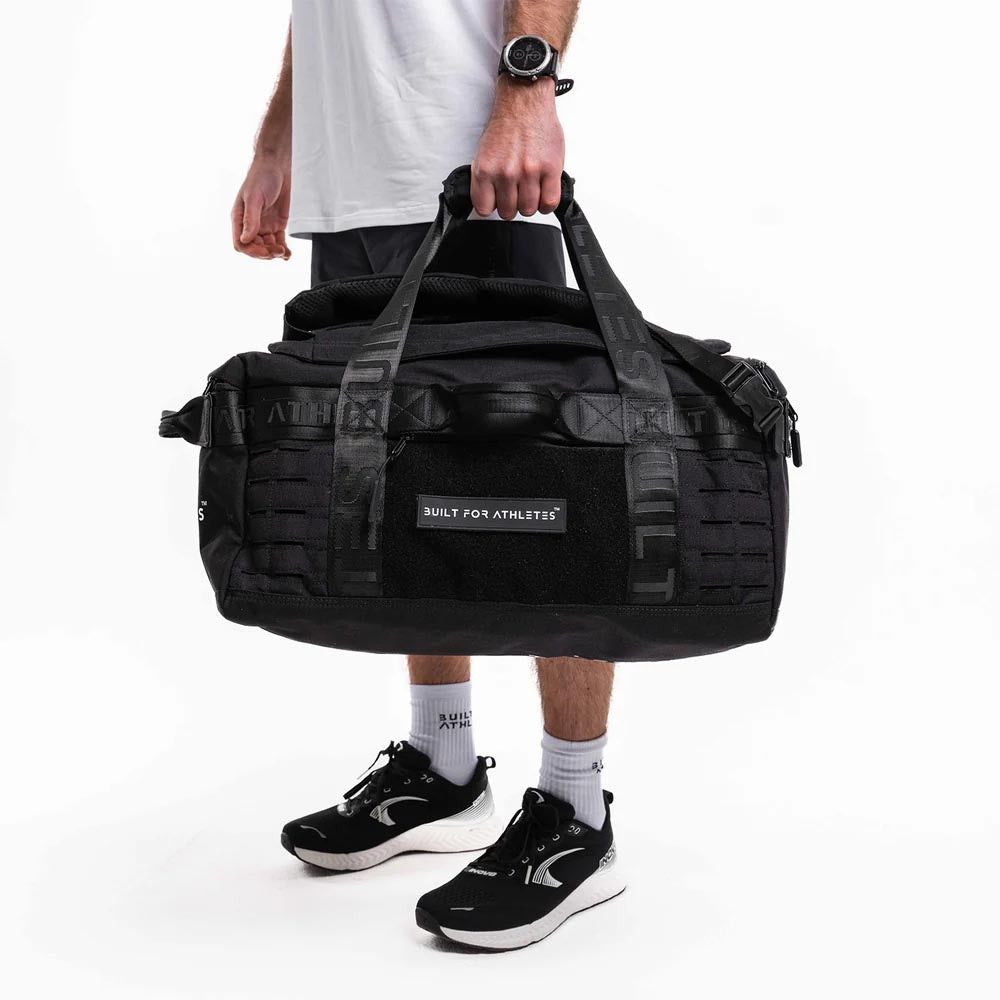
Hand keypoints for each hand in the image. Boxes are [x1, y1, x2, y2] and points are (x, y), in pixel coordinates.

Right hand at [231, 157, 290, 259]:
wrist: (278, 166)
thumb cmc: (261, 177)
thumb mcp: (254, 198)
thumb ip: (251, 219)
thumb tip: (245, 239)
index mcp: (240, 218)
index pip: (241, 243)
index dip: (251, 251)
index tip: (264, 251)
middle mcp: (251, 225)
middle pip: (255, 248)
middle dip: (265, 253)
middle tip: (277, 251)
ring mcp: (264, 226)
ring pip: (267, 248)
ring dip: (275, 253)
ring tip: (283, 252)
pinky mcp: (277, 225)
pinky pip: (278, 242)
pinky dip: (283, 250)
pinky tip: (287, 254)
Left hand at [471, 77, 564, 219]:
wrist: (524, 100)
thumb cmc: (506, 125)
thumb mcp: (484, 153)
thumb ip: (486, 179)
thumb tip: (489, 201)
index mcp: (486, 170)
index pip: (484, 209)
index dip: (492, 206)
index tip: (497, 200)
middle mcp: (506, 172)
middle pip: (508, 212)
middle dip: (512, 205)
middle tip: (516, 192)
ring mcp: (529, 172)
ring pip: (529, 209)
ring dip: (530, 203)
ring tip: (530, 190)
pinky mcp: (550, 169)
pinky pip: (549, 202)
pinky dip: (546, 203)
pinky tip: (544, 193)